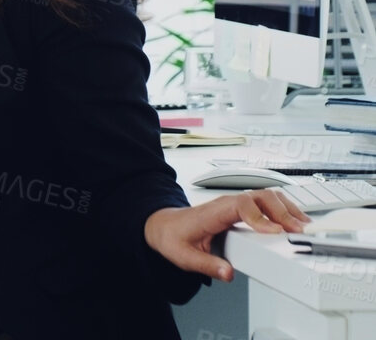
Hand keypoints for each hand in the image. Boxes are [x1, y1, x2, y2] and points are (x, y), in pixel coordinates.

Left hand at [144, 191, 309, 281]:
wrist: (165, 226)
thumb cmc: (173, 237)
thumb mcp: (185, 256)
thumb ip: (206, 265)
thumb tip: (227, 273)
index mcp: (212, 213)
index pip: (240, 205)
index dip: (260, 217)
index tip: (275, 232)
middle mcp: (226, 204)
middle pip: (259, 196)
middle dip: (281, 212)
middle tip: (298, 231)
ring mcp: (235, 205)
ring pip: (265, 196)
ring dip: (286, 208)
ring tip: (304, 225)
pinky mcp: (242, 209)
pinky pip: (266, 202)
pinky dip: (283, 209)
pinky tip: (295, 221)